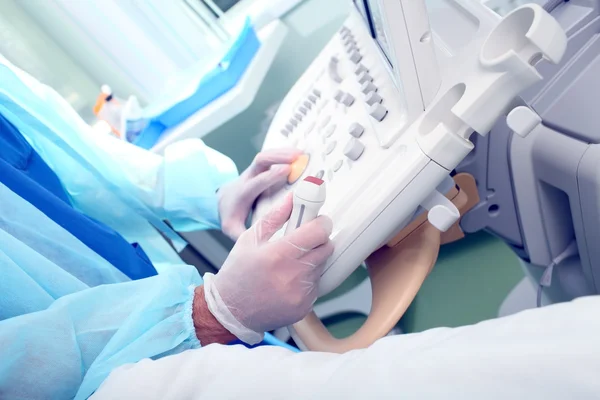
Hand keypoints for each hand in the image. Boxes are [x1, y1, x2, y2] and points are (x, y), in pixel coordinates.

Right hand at [203, 194, 333, 344]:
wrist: (231, 312)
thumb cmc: (238, 273)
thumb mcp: (249, 239)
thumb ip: (274, 217)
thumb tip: (293, 198)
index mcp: (277, 254)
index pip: (317, 232)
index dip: (321, 223)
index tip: (317, 221)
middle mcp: (291, 275)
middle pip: (326, 248)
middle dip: (319, 240)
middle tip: (304, 240)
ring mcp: (300, 294)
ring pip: (322, 266)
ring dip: (312, 260)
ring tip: (291, 263)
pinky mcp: (304, 306)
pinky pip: (316, 285)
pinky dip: (307, 279)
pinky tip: (289, 280)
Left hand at [218, 148, 302, 240]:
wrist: (222, 199)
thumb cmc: (231, 213)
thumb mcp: (231, 228)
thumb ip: (242, 236)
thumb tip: (257, 246)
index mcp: (242, 193)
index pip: (256, 182)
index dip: (270, 176)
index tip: (286, 171)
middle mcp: (248, 178)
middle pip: (260, 161)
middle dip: (278, 158)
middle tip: (296, 158)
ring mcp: (254, 170)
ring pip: (266, 155)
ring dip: (283, 152)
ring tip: (301, 154)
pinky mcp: (261, 168)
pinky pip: (272, 156)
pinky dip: (284, 153)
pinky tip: (299, 153)